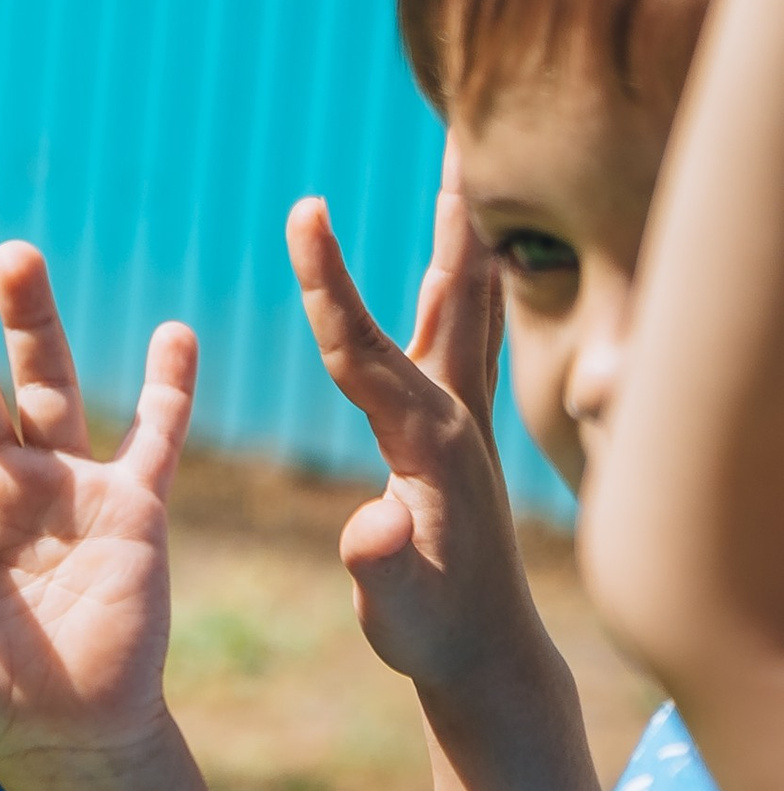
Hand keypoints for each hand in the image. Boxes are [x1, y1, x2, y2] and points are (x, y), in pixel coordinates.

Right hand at [289, 170, 547, 694]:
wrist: (487, 655)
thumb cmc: (431, 633)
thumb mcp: (392, 610)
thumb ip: (378, 564)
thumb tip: (367, 529)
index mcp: (428, 442)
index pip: (365, 346)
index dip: (329, 282)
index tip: (304, 210)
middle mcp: (457, 411)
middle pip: (450, 291)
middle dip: (447, 214)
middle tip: (457, 135)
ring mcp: (466, 415)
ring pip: (464, 302)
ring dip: (459, 233)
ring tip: (460, 169)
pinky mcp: (462, 427)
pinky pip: (461, 331)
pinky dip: (458, 281)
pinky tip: (457, 261)